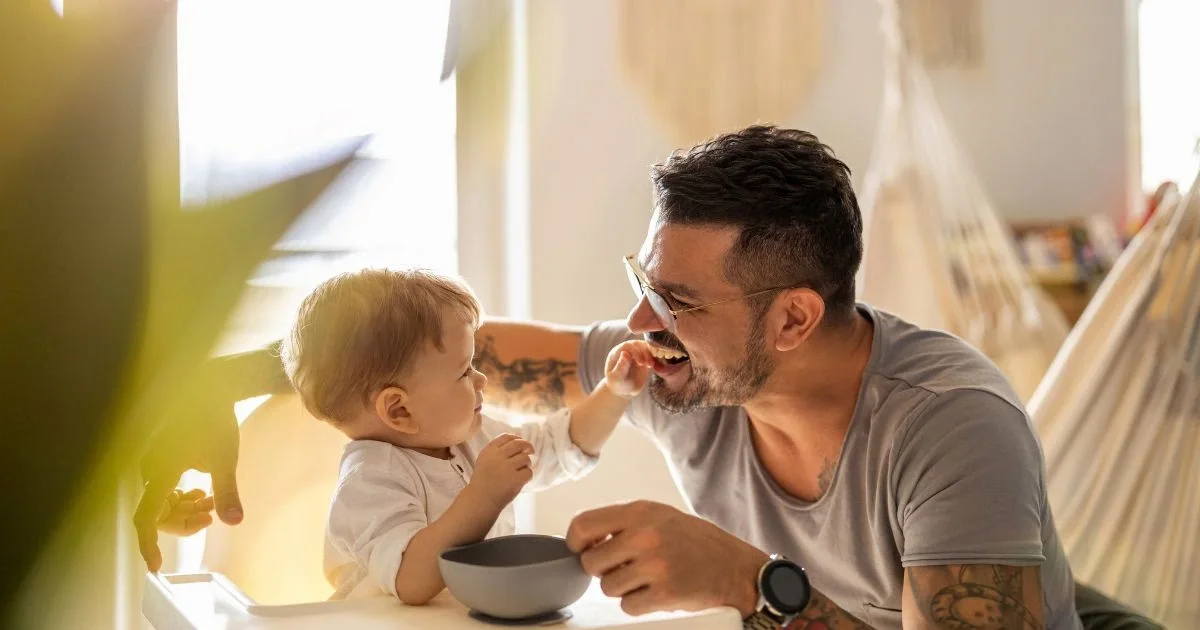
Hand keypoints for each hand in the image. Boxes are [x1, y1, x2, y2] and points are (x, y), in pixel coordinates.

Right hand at [134, 389, 242, 571]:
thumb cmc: (215, 419)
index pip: (146, 517)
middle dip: (183, 520)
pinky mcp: (159, 455)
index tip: (155, 566)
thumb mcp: (224, 458)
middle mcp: (148, 468)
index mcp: (159, 471)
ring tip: (210, 502)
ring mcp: (152, 461)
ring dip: (185, 507)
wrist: (210, 387)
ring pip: (162, 500)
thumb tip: (234, 521)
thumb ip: (227, 491)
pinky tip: (202, 492)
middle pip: (157, 512)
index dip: (148, 543)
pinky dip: (182, 495)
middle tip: (209, 516)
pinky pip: (164, 486)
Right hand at [469, 434, 533, 509]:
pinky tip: (520, 480)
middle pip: (518, 444)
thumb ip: (497, 450)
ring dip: (527, 463)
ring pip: (526, 458)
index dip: (516, 438)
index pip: (506, 437)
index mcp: (489, 450)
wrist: (481, 499)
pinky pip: (528, 472)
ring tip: (521, 470)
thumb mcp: (484, 459)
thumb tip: (517, 441)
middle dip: (527, 446)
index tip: (520, 442)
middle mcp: (498, 456)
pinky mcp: (515, 479)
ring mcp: (507, 468)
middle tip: (531, 450)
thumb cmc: (483, 480)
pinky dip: (527, 476)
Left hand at [565, 500, 768, 615]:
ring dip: (622, 589)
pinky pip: (627, 606)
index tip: (582, 550)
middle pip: (591, 562)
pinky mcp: (664, 594)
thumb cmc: (696, 542)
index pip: (583, 525)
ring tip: (646, 579)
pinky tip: (657, 592)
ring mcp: (654, 565)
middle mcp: (645, 535)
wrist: (736, 568)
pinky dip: (638, 604)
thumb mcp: (660, 516)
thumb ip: (623, 523)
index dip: (576, 542)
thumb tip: (583, 540)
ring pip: (608, 587)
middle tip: (624, 568)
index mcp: (640, 512)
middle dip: (603, 570)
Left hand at [602, 340, 652, 398]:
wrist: (624, 390)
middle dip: (645, 353)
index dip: (635, 352)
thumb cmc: (617, 384)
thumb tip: (625, 353)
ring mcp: (637, 352)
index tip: (641, 363)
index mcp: (617, 352)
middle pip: (638, 344)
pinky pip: (652, 353)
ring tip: (651, 366)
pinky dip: (655, 357)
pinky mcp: (645, 356)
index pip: (628, 346)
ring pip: (646, 347)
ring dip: (651, 354)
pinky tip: (656, 364)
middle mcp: (627, 349)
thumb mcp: (616, 378)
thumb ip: (620, 366)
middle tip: (649, 366)